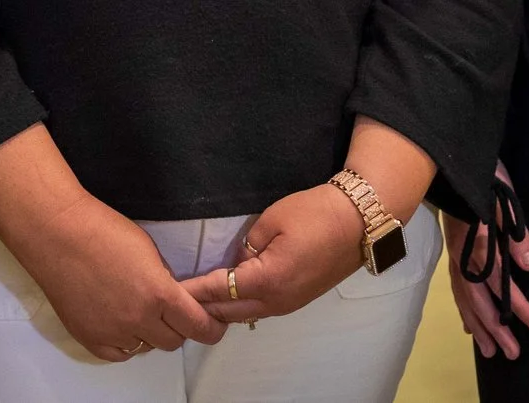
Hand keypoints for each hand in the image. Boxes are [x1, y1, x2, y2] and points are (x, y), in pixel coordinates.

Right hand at [6, 194, 222, 361]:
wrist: (57, 232)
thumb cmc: (103, 229)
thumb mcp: (149, 250)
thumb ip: (165, 280)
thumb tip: (172, 299)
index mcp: (159, 294)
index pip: (198, 327)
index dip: (211, 329)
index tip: (214, 326)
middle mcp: (139, 319)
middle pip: (173, 341)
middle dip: (178, 328)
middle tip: (169, 312)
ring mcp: (112, 332)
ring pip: (145, 347)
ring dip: (148, 333)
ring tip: (137, 310)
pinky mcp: (89, 338)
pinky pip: (118, 353)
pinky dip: (124, 342)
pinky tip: (119, 322)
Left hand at [184, 183, 363, 323]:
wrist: (358, 222)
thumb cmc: (314, 214)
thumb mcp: (271, 219)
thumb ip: (247, 246)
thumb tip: (236, 263)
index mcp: (267, 280)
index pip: (218, 290)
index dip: (193, 291)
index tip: (170, 290)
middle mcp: (277, 301)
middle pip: (229, 311)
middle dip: (202, 306)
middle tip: (176, 298)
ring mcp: (289, 304)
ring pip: (245, 314)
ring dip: (221, 309)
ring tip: (196, 299)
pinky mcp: (297, 300)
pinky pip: (261, 309)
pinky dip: (240, 306)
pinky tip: (227, 297)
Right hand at [443, 162, 528, 359]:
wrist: (447, 153)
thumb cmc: (479, 172)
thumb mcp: (504, 197)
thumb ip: (515, 233)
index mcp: (475, 243)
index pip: (499, 284)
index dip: (518, 307)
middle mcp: (461, 254)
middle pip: (477, 300)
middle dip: (495, 329)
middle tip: (512, 354)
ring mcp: (455, 252)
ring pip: (464, 297)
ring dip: (477, 325)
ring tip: (490, 350)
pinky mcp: (454, 248)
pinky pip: (457, 287)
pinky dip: (464, 308)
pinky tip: (468, 322)